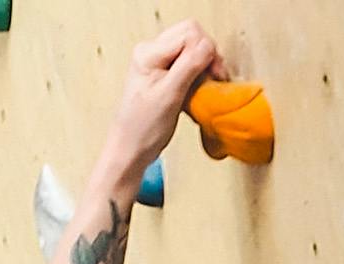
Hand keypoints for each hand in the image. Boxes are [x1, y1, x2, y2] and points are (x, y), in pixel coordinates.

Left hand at [102, 21, 220, 178]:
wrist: (131, 149)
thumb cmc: (142, 129)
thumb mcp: (169, 95)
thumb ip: (188, 66)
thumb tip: (208, 45)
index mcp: (148, 53)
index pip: (189, 33)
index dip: (206, 51)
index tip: (213, 73)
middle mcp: (152, 52)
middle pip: (192, 36)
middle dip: (207, 54)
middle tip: (213, 77)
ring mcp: (158, 62)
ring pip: (192, 48)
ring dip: (204, 64)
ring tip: (205, 85)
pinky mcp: (165, 73)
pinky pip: (189, 62)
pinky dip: (199, 73)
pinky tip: (198, 89)